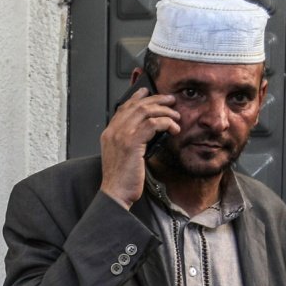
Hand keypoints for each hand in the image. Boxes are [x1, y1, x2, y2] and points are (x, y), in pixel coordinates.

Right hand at [98, 86, 177, 209]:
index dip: (137, 97)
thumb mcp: (123, 156)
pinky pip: (152, 124)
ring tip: (175, 116)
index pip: (123, 107)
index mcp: (109, 133)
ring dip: (164, 111)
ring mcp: (121, 135)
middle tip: (170, 100)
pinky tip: (173, 129)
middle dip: (156, 100)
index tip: (148, 92)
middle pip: (136, 105)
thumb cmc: (120, 179)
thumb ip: (131, 141)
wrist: (115, 193)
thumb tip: (150, 132)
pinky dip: (166, 123)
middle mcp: (113, 131)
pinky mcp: (132, 142)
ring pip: (145, 111)